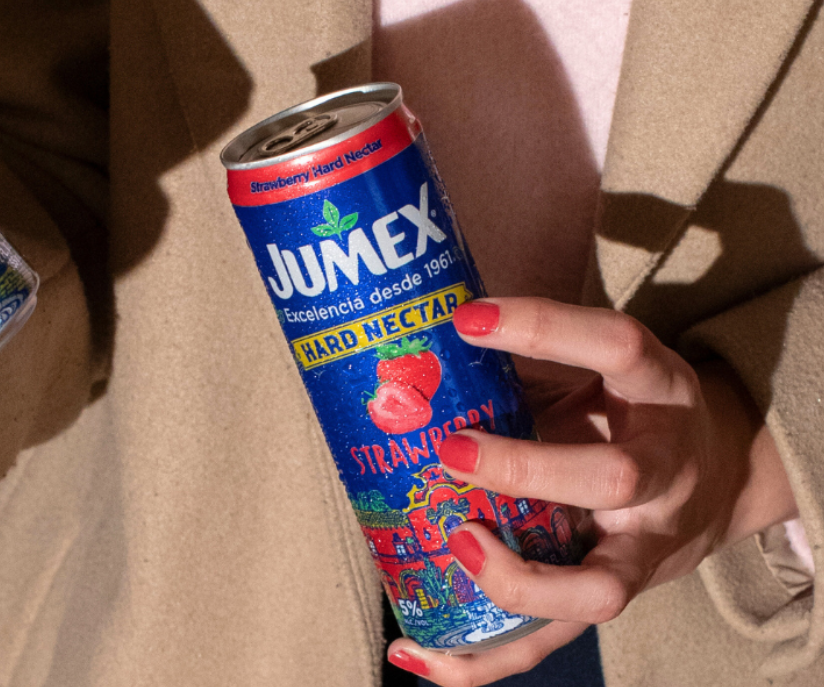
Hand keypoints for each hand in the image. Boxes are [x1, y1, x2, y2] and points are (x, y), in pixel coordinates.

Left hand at [387, 297, 797, 685]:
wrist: (710, 478)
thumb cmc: (631, 415)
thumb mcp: (601, 374)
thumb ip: (531, 368)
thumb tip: (427, 353)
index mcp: (659, 392)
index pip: (617, 347)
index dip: (546, 329)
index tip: (467, 320)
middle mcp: (663, 471)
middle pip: (613, 478)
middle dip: (525, 468)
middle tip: (450, 450)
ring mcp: (645, 544)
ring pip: (597, 586)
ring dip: (513, 578)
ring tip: (453, 545)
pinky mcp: (615, 593)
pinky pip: (553, 640)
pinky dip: (483, 661)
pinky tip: (419, 654)